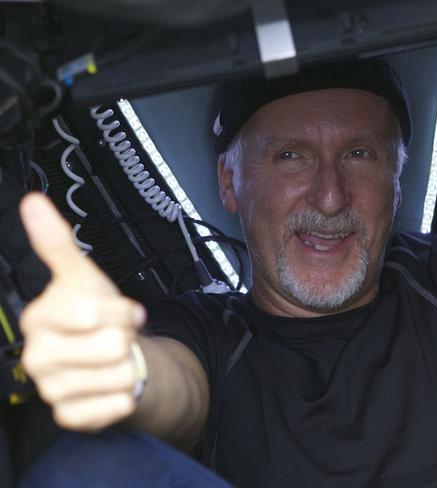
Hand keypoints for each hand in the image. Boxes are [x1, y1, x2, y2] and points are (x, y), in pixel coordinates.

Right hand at [19, 193, 145, 430]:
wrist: (110, 354)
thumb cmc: (97, 315)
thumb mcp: (84, 276)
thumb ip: (58, 244)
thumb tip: (33, 202)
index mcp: (39, 318)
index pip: (90, 313)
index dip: (119, 311)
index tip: (121, 310)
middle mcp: (36, 356)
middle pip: (110, 346)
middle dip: (125, 337)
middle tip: (115, 336)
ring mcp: (50, 389)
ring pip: (118, 375)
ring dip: (128, 365)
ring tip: (113, 359)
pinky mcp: (69, 416)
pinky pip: (114, 406)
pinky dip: (124, 394)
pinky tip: (111, 385)